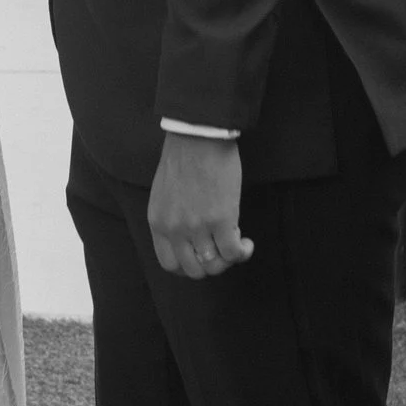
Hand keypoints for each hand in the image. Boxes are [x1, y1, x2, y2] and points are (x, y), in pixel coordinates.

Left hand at [148, 131, 252, 278]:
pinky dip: (243, 252)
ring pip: (214, 265)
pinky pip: (233, 253)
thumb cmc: (184, 157)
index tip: (202, 257)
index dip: (189, 266)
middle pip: (193, 270)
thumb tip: (189, 236)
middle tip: (221, 250)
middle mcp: (175, 229)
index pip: (169, 263)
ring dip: (228, 260)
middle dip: (211, 265)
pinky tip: (246, 243)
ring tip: (236, 244)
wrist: (198, 135)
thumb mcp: (165, 194)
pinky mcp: (221, 220)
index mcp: (158, 222)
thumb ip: (172, 217)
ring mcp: (197, 227)